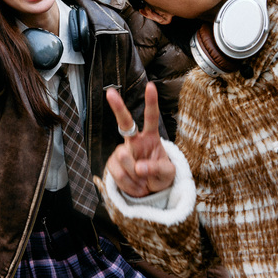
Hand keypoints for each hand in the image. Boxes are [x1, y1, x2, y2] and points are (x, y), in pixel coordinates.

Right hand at [105, 82, 175, 196]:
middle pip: (125, 122)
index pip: (151, 117)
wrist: (148, 191)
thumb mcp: (167, 173)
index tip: (151, 86)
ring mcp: (122, 151)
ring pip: (123, 158)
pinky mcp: (113, 164)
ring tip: (143, 183)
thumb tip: (139, 167)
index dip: (151, 102)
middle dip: (118, 107)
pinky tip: (135, 186)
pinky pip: (118, 174)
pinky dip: (128, 184)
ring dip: (135, 176)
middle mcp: (134, 141)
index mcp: (151, 137)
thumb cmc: (161, 175)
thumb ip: (156, 168)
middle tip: (110, 93)